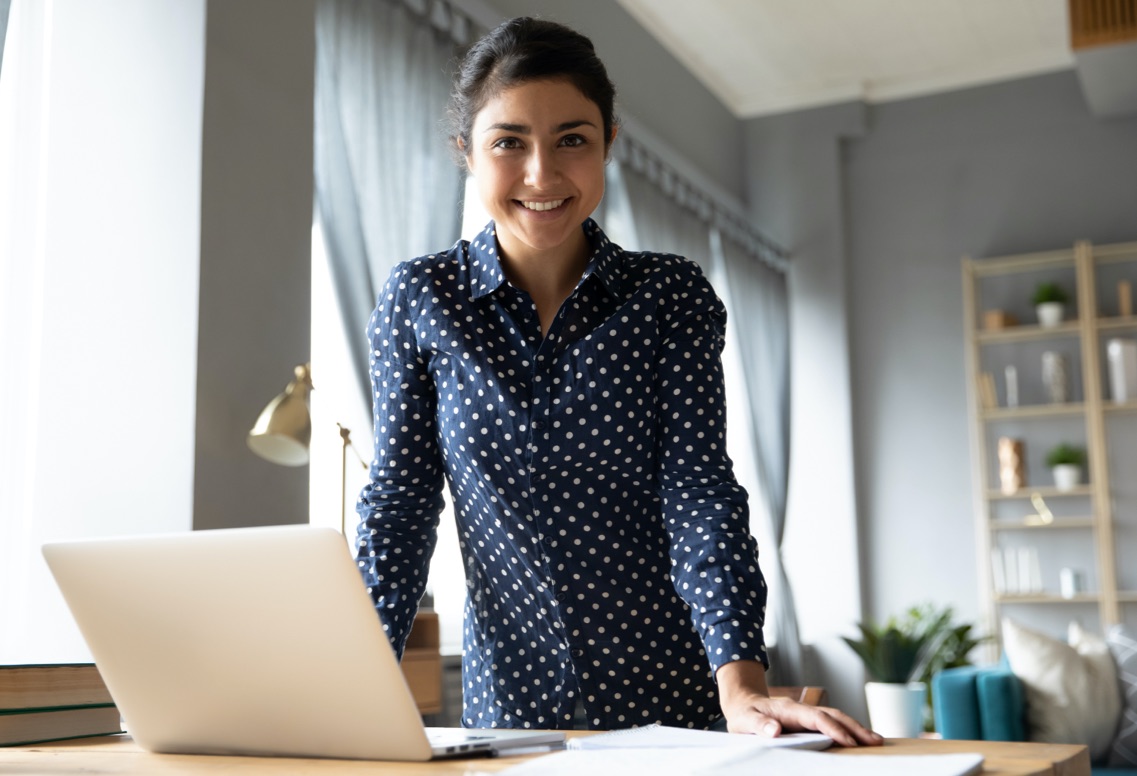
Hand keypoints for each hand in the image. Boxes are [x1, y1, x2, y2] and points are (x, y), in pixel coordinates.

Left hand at [716, 660, 882, 746]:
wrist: (742, 702)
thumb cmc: (744, 714)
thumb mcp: (744, 721)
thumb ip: (758, 726)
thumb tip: (775, 731)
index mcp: (789, 710)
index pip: (817, 718)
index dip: (834, 729)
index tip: (850, 742)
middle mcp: (802, 710)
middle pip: (833, 715)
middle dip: (855, 727)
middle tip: (877, 741)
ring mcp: (806, 714)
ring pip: (835, 718)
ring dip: (855, 728)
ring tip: (876, 741)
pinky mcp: (807, 721)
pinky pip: (830, 724)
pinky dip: (846, 730)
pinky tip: (857, 739)